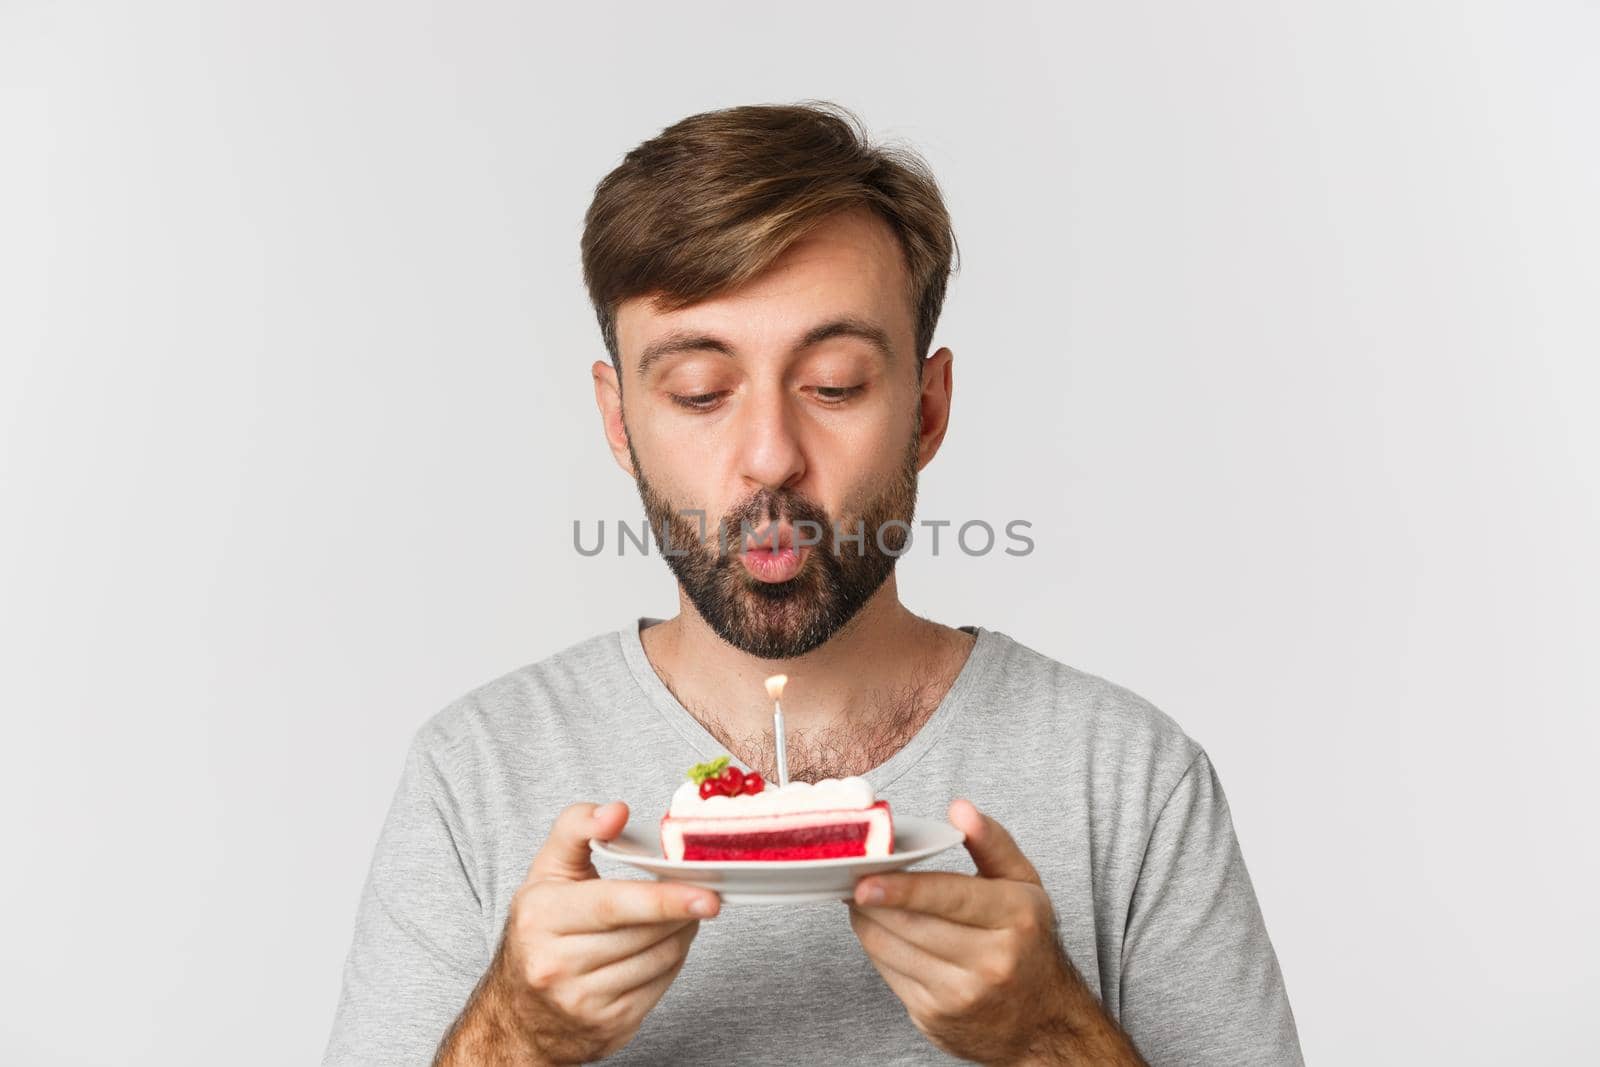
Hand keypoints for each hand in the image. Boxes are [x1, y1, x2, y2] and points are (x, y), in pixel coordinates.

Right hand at [440, 801, 719, 1064]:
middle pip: (644, 933)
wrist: (517, 1010)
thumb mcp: (547, 869)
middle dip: (681, 911)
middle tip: (701, 893)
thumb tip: (616, 811)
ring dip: (682, 934)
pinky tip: (664, 944)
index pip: (613, 905)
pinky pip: (660, 987)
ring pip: (658, 960)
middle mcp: (555, 963)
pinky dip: (672, 961)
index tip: (706, 896)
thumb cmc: (540, 927)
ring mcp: (581, 1001)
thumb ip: (578, 826)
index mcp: (541, 916)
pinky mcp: (607, 1026)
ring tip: (681, 915)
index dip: (664, 899)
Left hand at [848, 799, 1141, 1065]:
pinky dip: (876, 946)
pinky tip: (878, 928)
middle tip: (852, 876)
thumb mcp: (1024, 885)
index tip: (865, 880)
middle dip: (873, 900)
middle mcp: (993, 961)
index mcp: (1016, 918)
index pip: (950, 897)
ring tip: (861, 897)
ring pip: (893, 949)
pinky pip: (889, 974)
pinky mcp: (936, 1017)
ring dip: (867, 920)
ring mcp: (963, 995)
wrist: (1043, 1022)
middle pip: (913, 924)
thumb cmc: (1028, 941)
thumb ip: (992, 842)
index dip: (903, 889)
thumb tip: (959, 808)